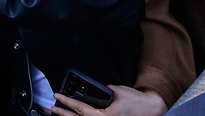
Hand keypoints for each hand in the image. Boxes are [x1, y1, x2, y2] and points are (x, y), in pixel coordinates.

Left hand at [51, 86, 167, 115]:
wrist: (151, 109)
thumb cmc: (135, 101)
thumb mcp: (116, 91)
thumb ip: (102, 91)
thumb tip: (91, 90)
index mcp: (105, 115)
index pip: (81, 109)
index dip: (66, 103)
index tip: (57, 96)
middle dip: (63, 114)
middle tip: (52, 109)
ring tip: (59, 115)